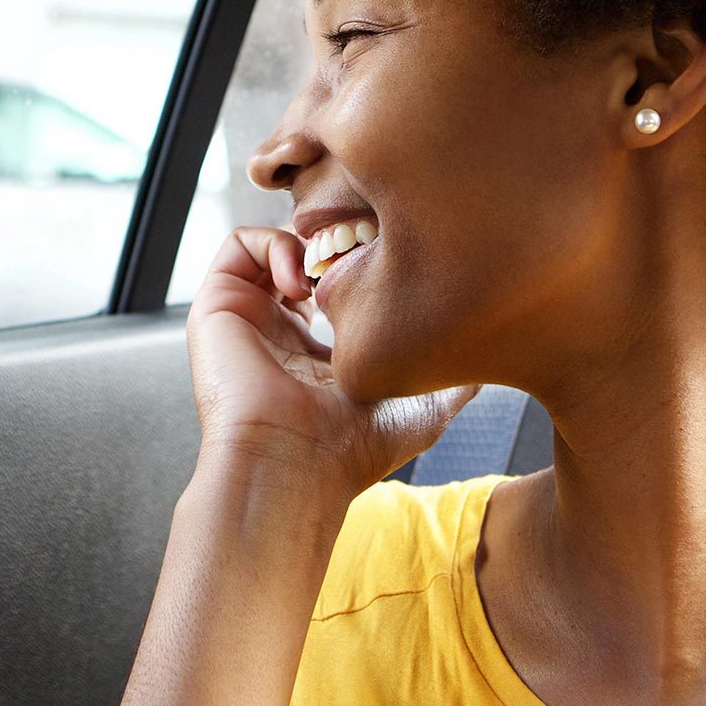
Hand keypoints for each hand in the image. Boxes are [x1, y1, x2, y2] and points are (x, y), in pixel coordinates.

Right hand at [186, 227, 476, 499]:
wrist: (294, 465)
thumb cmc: (351, 450)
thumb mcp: (423, 409)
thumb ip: (454, 384)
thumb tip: (486, 369)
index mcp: (316, 356)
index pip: (337, 289)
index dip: (366, 266)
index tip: (392, 266)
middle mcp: (279, 333)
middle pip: (305, 258)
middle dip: (338, 242)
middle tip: (362, 252)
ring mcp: (247, 317)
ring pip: (274, 243)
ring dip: (306, 241)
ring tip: (327, 272)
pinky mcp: (218, 305)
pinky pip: (239, 244)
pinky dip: (274, 244)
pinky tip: (300, 280)